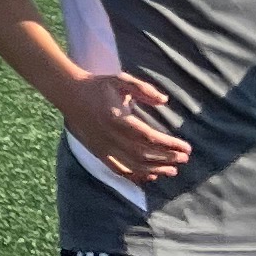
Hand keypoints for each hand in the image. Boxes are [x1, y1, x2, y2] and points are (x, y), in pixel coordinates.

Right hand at [63, 67, 192, 187]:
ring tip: (173, 170)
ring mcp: (103, 147)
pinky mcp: (98, 152)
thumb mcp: (121, 80)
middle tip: (184, 159)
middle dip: (167, 158)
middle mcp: (110, 136)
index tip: (186, 147)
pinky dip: (135, 176)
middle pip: (143, 154)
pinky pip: (118, 169)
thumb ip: (143, 89)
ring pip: (133, 165)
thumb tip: (164, 100)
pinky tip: (150, 176)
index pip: (149, 137)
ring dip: (155, 170)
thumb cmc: (98, 85)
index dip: (169, 145)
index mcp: (117, 118)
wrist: (70, 93)